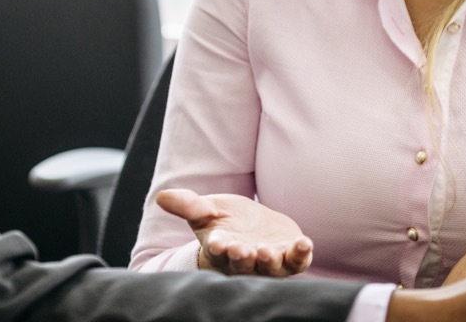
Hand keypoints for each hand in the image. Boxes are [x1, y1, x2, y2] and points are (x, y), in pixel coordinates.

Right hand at [155, 188, 312, 276]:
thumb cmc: (223, 221)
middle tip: (243, 250)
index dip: (219, 248)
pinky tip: (304, 243)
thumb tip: (161, 196)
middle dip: (242, 258)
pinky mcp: (289, 257)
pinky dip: (300, 255)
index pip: (218, 251)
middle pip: (243, 264)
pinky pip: (296, 262)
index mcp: (222, 248)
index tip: (219, 242)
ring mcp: (268, 261)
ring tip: (267, 251)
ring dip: (269, 261)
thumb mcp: (205, 210)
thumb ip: (187, 205)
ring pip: (270, 268)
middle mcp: (245, 260)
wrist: (251, 230)